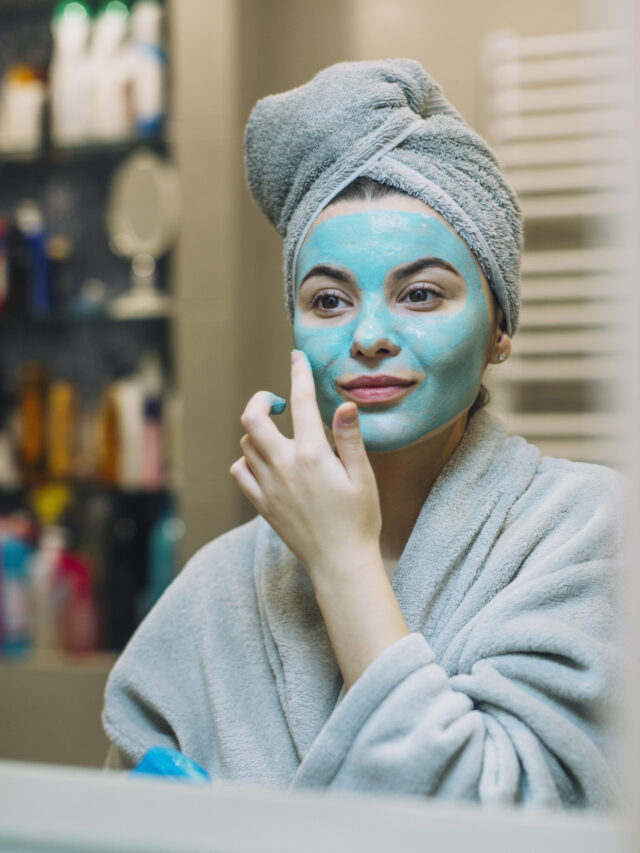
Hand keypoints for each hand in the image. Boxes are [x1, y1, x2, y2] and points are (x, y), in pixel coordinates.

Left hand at [229, 350, 381, 585]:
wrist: (339, 564)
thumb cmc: (359, 520)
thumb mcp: (362, 476)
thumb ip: (349, 438)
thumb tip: (344, 404)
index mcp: (312, 455)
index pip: (301, 402)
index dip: (298, 373)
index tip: (297, 357)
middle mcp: (284, 466)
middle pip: (252, 420)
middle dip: (260, 400)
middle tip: (276, 402)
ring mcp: (268, 486)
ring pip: (246, 445)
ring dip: (258, 432)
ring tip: (279, 435)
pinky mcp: (262, 504)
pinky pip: (241, 472)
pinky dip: (247, 461)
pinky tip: (266, 464)